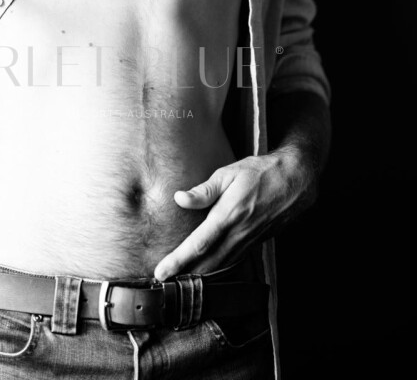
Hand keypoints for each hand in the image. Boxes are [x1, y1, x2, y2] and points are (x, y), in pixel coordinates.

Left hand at [153, 147, 315, 279]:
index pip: (198, 244)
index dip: (178, 260)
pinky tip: (206, 272)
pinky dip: (218, 270)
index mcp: (228, 215)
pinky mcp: (256, 243)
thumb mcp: (229, 174)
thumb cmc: (259, 172)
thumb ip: (204, 190)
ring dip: (200, 276)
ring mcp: (249, 241)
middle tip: (163, 284)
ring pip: (221, 266)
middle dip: (185, 276)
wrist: (295, 181)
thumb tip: (179, 199)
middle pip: (207, 263)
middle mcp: (239, 233)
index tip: (161, 272)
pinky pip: (233, 261)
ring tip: (179, 282)